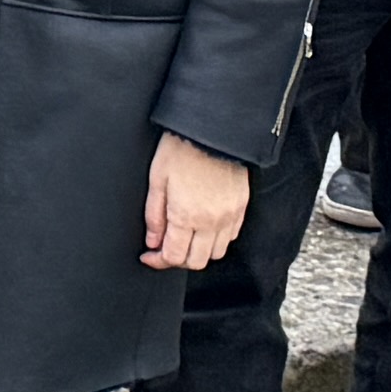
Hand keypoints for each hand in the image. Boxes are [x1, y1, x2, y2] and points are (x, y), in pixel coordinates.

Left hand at [142, 131, 250, 272]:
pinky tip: (204, 227)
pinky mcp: (241, 207)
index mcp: (186, 215)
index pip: (173, 257)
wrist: (213, 128)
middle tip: (165, 248)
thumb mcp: (157, 179)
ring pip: (215, 253)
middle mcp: (211, 221)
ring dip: (198, 251)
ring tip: (186, 237)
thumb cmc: (182, 148)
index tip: (149, 256)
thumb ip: (154, 215)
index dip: (158, 261)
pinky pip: (231, 236)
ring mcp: (229, 215)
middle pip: (196, 262)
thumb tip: (153, 241)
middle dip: (178, 260)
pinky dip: (217, 239)